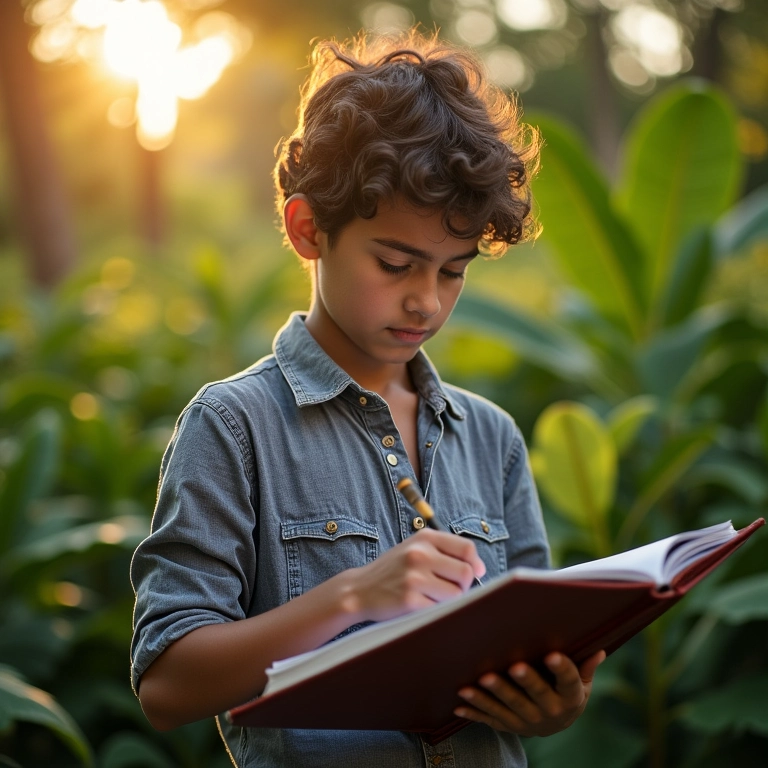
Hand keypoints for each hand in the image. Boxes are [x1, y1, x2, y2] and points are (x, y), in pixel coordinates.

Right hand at [345, 529, 485, 622]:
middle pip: (466, 573)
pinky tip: (421, 606)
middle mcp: (419, 554)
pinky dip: (436, 611)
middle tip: (448, 589)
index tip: (473, 574)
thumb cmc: (393, 571)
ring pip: (456, 594)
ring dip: (450, 600)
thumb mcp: (415, 549)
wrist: (359, 590)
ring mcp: (414, 577)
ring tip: (431, 597)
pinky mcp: (409, 600)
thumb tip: (480, 569)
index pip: (467, 548)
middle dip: (463, 586)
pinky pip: (440, 609)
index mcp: (424, 538)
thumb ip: (445, 553)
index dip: (475, 564)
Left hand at [453, 650, 604, 736]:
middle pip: (534, 696)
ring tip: (471, 686)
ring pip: (506, 709)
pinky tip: (459, 706)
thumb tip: (599, 650)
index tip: (552, 654)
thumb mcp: (582, 684)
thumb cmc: (568, 692)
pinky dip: (474, 713)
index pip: (568, 681)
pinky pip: (490, 720)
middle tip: (513, 667)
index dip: (561, 668)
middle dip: (523, 682)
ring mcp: (527, 722)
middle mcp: (549, 712)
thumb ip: (585, 668)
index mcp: (570, 697)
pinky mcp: (509, 726)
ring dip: (488, 697)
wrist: (558, 725)